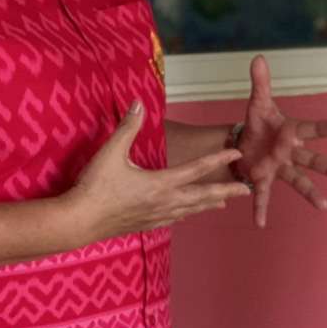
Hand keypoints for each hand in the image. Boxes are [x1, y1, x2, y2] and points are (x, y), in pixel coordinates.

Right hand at [64, 101, 251, 241]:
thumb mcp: (110, 152)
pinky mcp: (145, 224)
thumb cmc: (94, 187)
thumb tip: (139, 103)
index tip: (237, 153)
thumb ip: (128, 127)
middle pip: (202, 195)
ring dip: (209, 204)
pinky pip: (174, 219)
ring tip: (224, 203)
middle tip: (248, 189)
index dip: (218, 159)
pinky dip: (187, 214)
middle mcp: (164, 202)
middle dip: (226, 190)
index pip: (197, 169)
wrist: (78, 222)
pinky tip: (188, 214)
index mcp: (160, 183)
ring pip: (190, 210)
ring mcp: (155, 216)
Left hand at [236, 55, 326, 227]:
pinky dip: (260, 209)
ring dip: (310, 193)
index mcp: (291, 131)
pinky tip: (260, 224)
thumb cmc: (258, 123)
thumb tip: (258, 57)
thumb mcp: (257, 102)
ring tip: (324, 206)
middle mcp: (290, 152)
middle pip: (313, 160)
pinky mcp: (263, 178)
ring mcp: (279, 167)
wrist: (243, 141)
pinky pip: (262, 195)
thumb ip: (261, 82)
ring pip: (298, 180)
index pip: (314, 128)